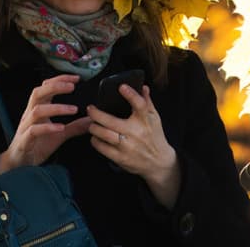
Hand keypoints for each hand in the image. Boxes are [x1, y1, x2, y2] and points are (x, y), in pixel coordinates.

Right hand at [0, 74, 90, 176]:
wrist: (19, 164)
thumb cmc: (37, 146)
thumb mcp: (59, 135)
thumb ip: (74, 127)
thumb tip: (91, 120)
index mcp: (37, 109)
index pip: (46, 87)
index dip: (59, 80)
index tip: (76, 78)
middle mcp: (30, 115)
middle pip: (38, 93)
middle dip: (55, 86)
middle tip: (72, 86)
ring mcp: (26, 127)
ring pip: (37, 110)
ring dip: (56, 108)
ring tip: (73, 109)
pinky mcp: (25, 140)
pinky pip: (34, 130)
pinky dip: (48, 127)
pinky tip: (61, 128)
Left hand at [87, 84, 180, 207]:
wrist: (159, 162)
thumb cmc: (155, 136)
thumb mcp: (154, 118)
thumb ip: (147, 102)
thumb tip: (142, 86)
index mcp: (145, 121)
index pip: (140, 105)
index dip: (131, 94)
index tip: (121, 87)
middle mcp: (136, 133)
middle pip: (111, 121)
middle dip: (96, 114)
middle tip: (90, 109)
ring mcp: (127, 146)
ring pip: (103, 134)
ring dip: (93, 127)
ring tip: (92, 123)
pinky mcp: (121, 158)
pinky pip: (102, 148)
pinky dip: (95, 141)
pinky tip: (95, 136)